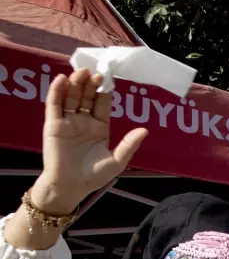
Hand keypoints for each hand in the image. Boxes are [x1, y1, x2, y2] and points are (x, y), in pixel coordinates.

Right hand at [32, 69, 147, 214]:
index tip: (109, 78)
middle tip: (97, 73)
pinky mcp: (53, 124)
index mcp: (100, 126)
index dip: (105, 91)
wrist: (71, 186)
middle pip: (86, 96)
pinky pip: (54, 105)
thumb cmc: (94, 175)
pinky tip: (62, 80)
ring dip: (75, 83)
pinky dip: (57, 91)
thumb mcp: (117, 160)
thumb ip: (129, 144)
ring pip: (71, 97)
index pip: (102, 103)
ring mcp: (68, 121)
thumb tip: (145, 130)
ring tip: (82, 71)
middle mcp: (84, 121)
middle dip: (91, 84)